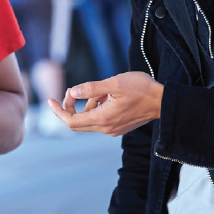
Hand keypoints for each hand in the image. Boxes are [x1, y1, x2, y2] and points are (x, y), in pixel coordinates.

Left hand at [45, 72, 163, 135]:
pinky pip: (99, 119)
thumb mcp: (114, 83)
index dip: (58, 111)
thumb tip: (72, 91)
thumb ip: (91, 88)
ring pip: (89, 120)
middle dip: (69, 107)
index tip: (50, 100)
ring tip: (100, 90)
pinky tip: (107, 96)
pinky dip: (96, 108)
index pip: (71, 121)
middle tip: (71, 91)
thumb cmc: (142, 89)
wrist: (164, 101)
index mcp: (102, 119)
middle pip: (77, 123)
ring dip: (86, 105)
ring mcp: (112, 129)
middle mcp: (106, 128)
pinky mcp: (118, 127)